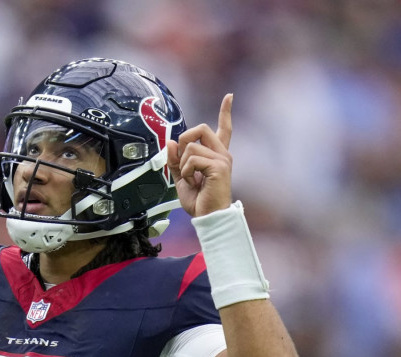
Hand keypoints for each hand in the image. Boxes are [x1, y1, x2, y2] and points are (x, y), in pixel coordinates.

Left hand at [167, 93, 232, 216]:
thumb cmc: (199, 200)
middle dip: (185, 139)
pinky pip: (192, 159)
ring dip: (182, 164)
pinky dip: (185, 171)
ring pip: (191, 146)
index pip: (224, 129)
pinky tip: (193, 182)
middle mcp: (222, 154)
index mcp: (216, 155)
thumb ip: (175, 160)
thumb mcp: (180, 178)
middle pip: (201, 128)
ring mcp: (222, 159)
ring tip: (190, 179)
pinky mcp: (219, 166)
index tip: (229, 96)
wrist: (208, 217)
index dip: (226, 112)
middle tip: (182, 159)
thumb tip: (171, 142)